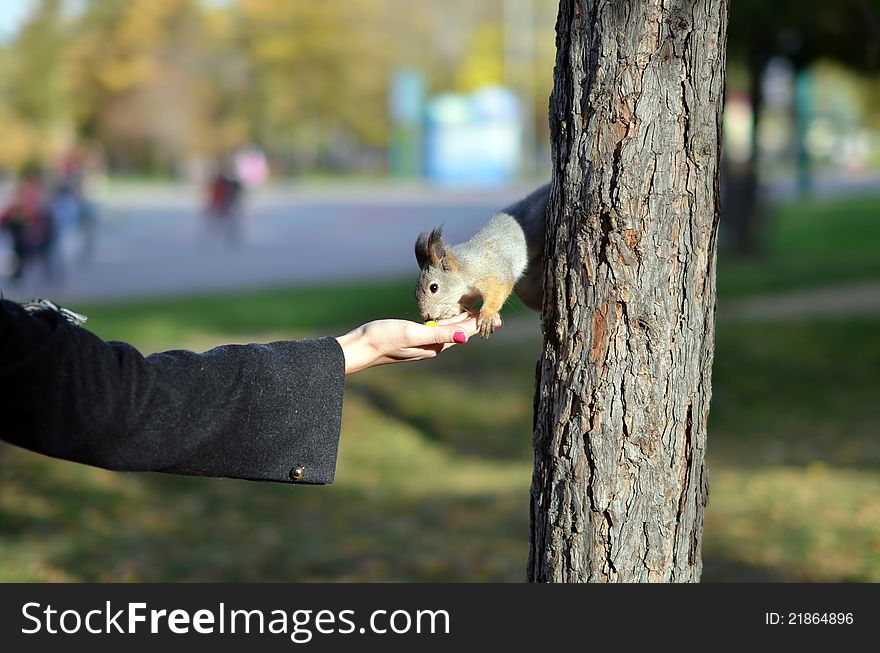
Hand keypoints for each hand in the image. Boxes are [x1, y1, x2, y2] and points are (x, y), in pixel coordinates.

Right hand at [334, 312, 500, 374]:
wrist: (361, 347)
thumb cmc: (384, 338)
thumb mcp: (412, 333)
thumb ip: (438, 335)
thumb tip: (464, 338)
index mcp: (435, 345)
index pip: (464, 332)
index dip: (481, 323)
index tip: (498, 315)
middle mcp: (432, 346)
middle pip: (460, 332)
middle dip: (477, 322)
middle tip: (495, 312)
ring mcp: (423, 342)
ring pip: (450, 330)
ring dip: (465, 321)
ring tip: (478, 312)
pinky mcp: (414, 338)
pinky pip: (438, 329)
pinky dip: (449, 321)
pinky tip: (449, 317)